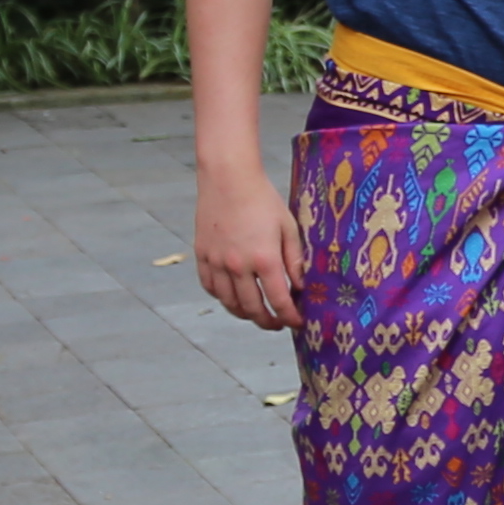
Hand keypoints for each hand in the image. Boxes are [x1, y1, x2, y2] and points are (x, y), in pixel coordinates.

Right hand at [193, 163, 296, 331]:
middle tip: (277, 324)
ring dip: (244, 313)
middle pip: (252, 308)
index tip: (296, 323)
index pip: (279, 300)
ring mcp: (216, 262)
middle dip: (267, 321)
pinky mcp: (202, 256)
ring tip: (256, 314)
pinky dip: (222, 297)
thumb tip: (301, 286)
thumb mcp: (288, 227)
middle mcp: (237, 266)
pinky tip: (233, 297)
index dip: (289, 317)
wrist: (228, 179)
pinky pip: (210, 287)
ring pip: (229, 302)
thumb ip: (295, 260)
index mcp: (264, 259)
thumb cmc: (263, 200)